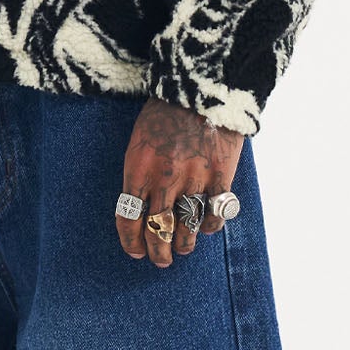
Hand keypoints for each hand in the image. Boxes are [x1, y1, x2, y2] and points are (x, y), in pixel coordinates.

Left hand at [117, 96, 241, 266]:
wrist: (200, 88)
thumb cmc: (164, 113)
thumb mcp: (139, 141)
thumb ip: (140, 174)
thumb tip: (142, 207)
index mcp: (138, 169)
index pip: (128, 218)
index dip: (131, 241)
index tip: (135, 252)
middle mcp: (164, 179)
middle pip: (157, 229)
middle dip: (157, 250)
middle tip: (160, 260)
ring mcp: (194, 179)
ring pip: (186, 227)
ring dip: (182, 244)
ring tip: (181, 249)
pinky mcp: (220, 176)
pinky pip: (214, 213)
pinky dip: (209, 226)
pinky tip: (205, 228)